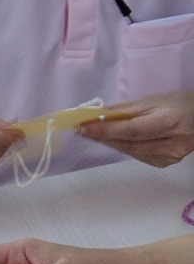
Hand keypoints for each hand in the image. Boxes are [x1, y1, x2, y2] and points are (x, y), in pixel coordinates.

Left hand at [78, 91, 193, 167]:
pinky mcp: (165, 163)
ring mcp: (169, 157)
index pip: (131, 130)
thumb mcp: (155, 101)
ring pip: (131, 151)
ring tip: (93, 134)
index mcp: (171, 123)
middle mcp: (172, 144)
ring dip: (111, 143)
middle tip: (82, 130)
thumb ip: (125, 110)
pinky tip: (115, 140)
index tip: (83, 127)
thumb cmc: (181, 104)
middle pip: (129, 144)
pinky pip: (138, 155)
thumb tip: (97, 115)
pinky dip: (124, 147)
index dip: (105, 130)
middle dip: (103, 137)